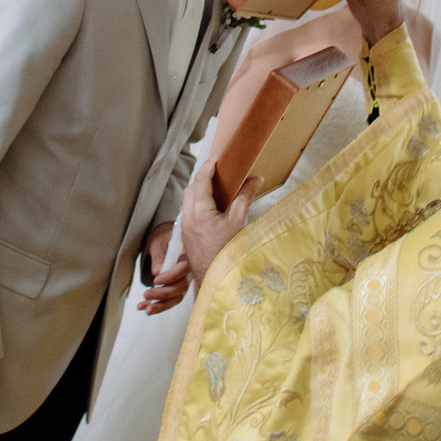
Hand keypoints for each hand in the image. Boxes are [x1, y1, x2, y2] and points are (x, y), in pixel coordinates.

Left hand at [139, 220, 188, 314]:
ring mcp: (184, 281)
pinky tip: (145, 308)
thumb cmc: (162, 238)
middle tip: (146, 294)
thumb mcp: (157, 242)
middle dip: (163, 294)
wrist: (165, 239)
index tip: (156, 280)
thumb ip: (158, 256)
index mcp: (187, 255)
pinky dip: (158, 306)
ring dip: (161, 305)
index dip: (171, 276)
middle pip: (181, 286)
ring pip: (176, 297)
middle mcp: (189, 271)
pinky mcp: (177, 289)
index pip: (183, 269)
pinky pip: (170, 300)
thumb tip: (156, 272)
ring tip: (146, 309)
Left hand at [176, 157, 257, 286]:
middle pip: (191, 188)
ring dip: (198, 190)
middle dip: (202, 177)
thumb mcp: (239, 223)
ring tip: (215, 187)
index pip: (200, 181)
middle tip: (217, 171)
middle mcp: (188, 218)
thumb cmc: (228, 254)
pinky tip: (211, 207)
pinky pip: (188, 213)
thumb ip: (245, 198)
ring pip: (188, 201)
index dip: (208, 167)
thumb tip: (255, 180)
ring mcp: (186, 228)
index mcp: (199, 212)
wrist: (216, 281)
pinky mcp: (187, 237)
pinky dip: (197, 203)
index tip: (217, 158)